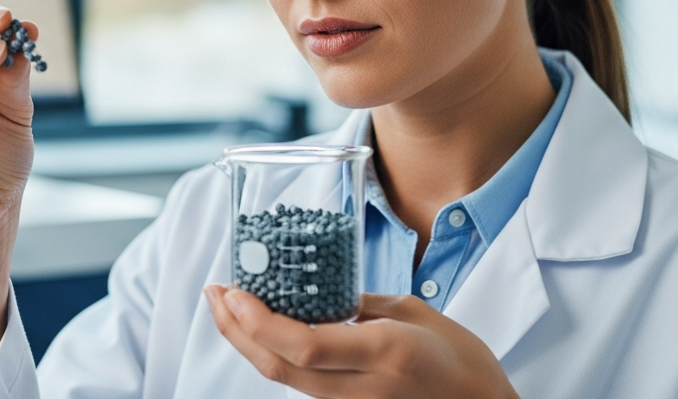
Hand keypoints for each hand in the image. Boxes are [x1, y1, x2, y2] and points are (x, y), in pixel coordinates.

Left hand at [204, 286, 518, 398]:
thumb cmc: (462, 361)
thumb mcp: (415, 313)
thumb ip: (363, 306)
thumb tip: (322, 296)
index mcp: (383, 353)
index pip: (303, 346)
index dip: (258, 322)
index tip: (233, 292)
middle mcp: (362, 386)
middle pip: (279, 367)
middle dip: (236, 330)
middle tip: (215, 293)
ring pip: (283, 379)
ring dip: (248, 343)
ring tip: (229, 307)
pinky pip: (301, 385)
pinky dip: (274, 355)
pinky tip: (262, 331)